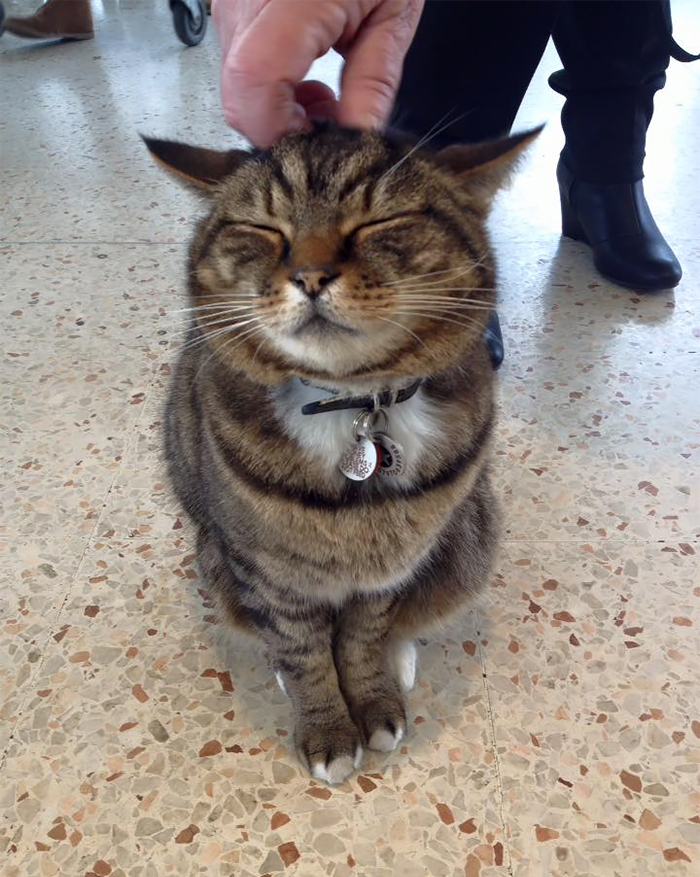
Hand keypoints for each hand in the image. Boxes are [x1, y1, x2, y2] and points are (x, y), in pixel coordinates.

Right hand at [212, 0, 423, 147]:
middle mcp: (244, 1)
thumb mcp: (393, 13)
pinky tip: (308, 72)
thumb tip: (357, 139)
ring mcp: (230, 1)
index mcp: (289, 1)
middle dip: (283, 127)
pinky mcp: (230, 2)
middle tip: (330, 121)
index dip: (281, 133)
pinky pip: (239, 62)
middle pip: (240, 99)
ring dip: (279, 106)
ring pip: (237, 86)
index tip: (318, 144)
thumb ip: (373, 83)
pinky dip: (272, 82)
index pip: (254, 90)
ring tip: (324, 93)